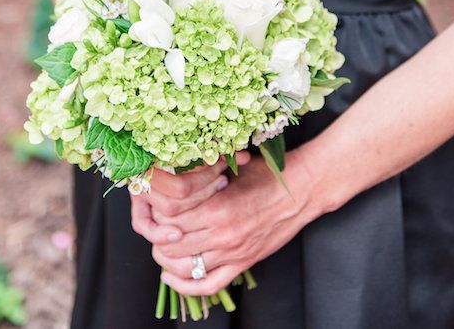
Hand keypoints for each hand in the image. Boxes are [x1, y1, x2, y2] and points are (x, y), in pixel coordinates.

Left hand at [149, 148, 314, 296]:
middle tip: (154, 227)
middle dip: (157, 237)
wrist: (300, 190)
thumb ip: (203, 177)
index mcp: (217, 207)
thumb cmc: (266, 174)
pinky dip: (185, 286)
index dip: (157, 214)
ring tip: (161, 250)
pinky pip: (208, 285)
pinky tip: (172, 278)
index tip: (153, 206)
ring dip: (166, 262)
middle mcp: (222, 234)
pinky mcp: (242, 263)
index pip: (170, 220)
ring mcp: (232, 253)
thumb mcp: (231, 168)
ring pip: (184, 269)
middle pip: (172, 245)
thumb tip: (174, 174)